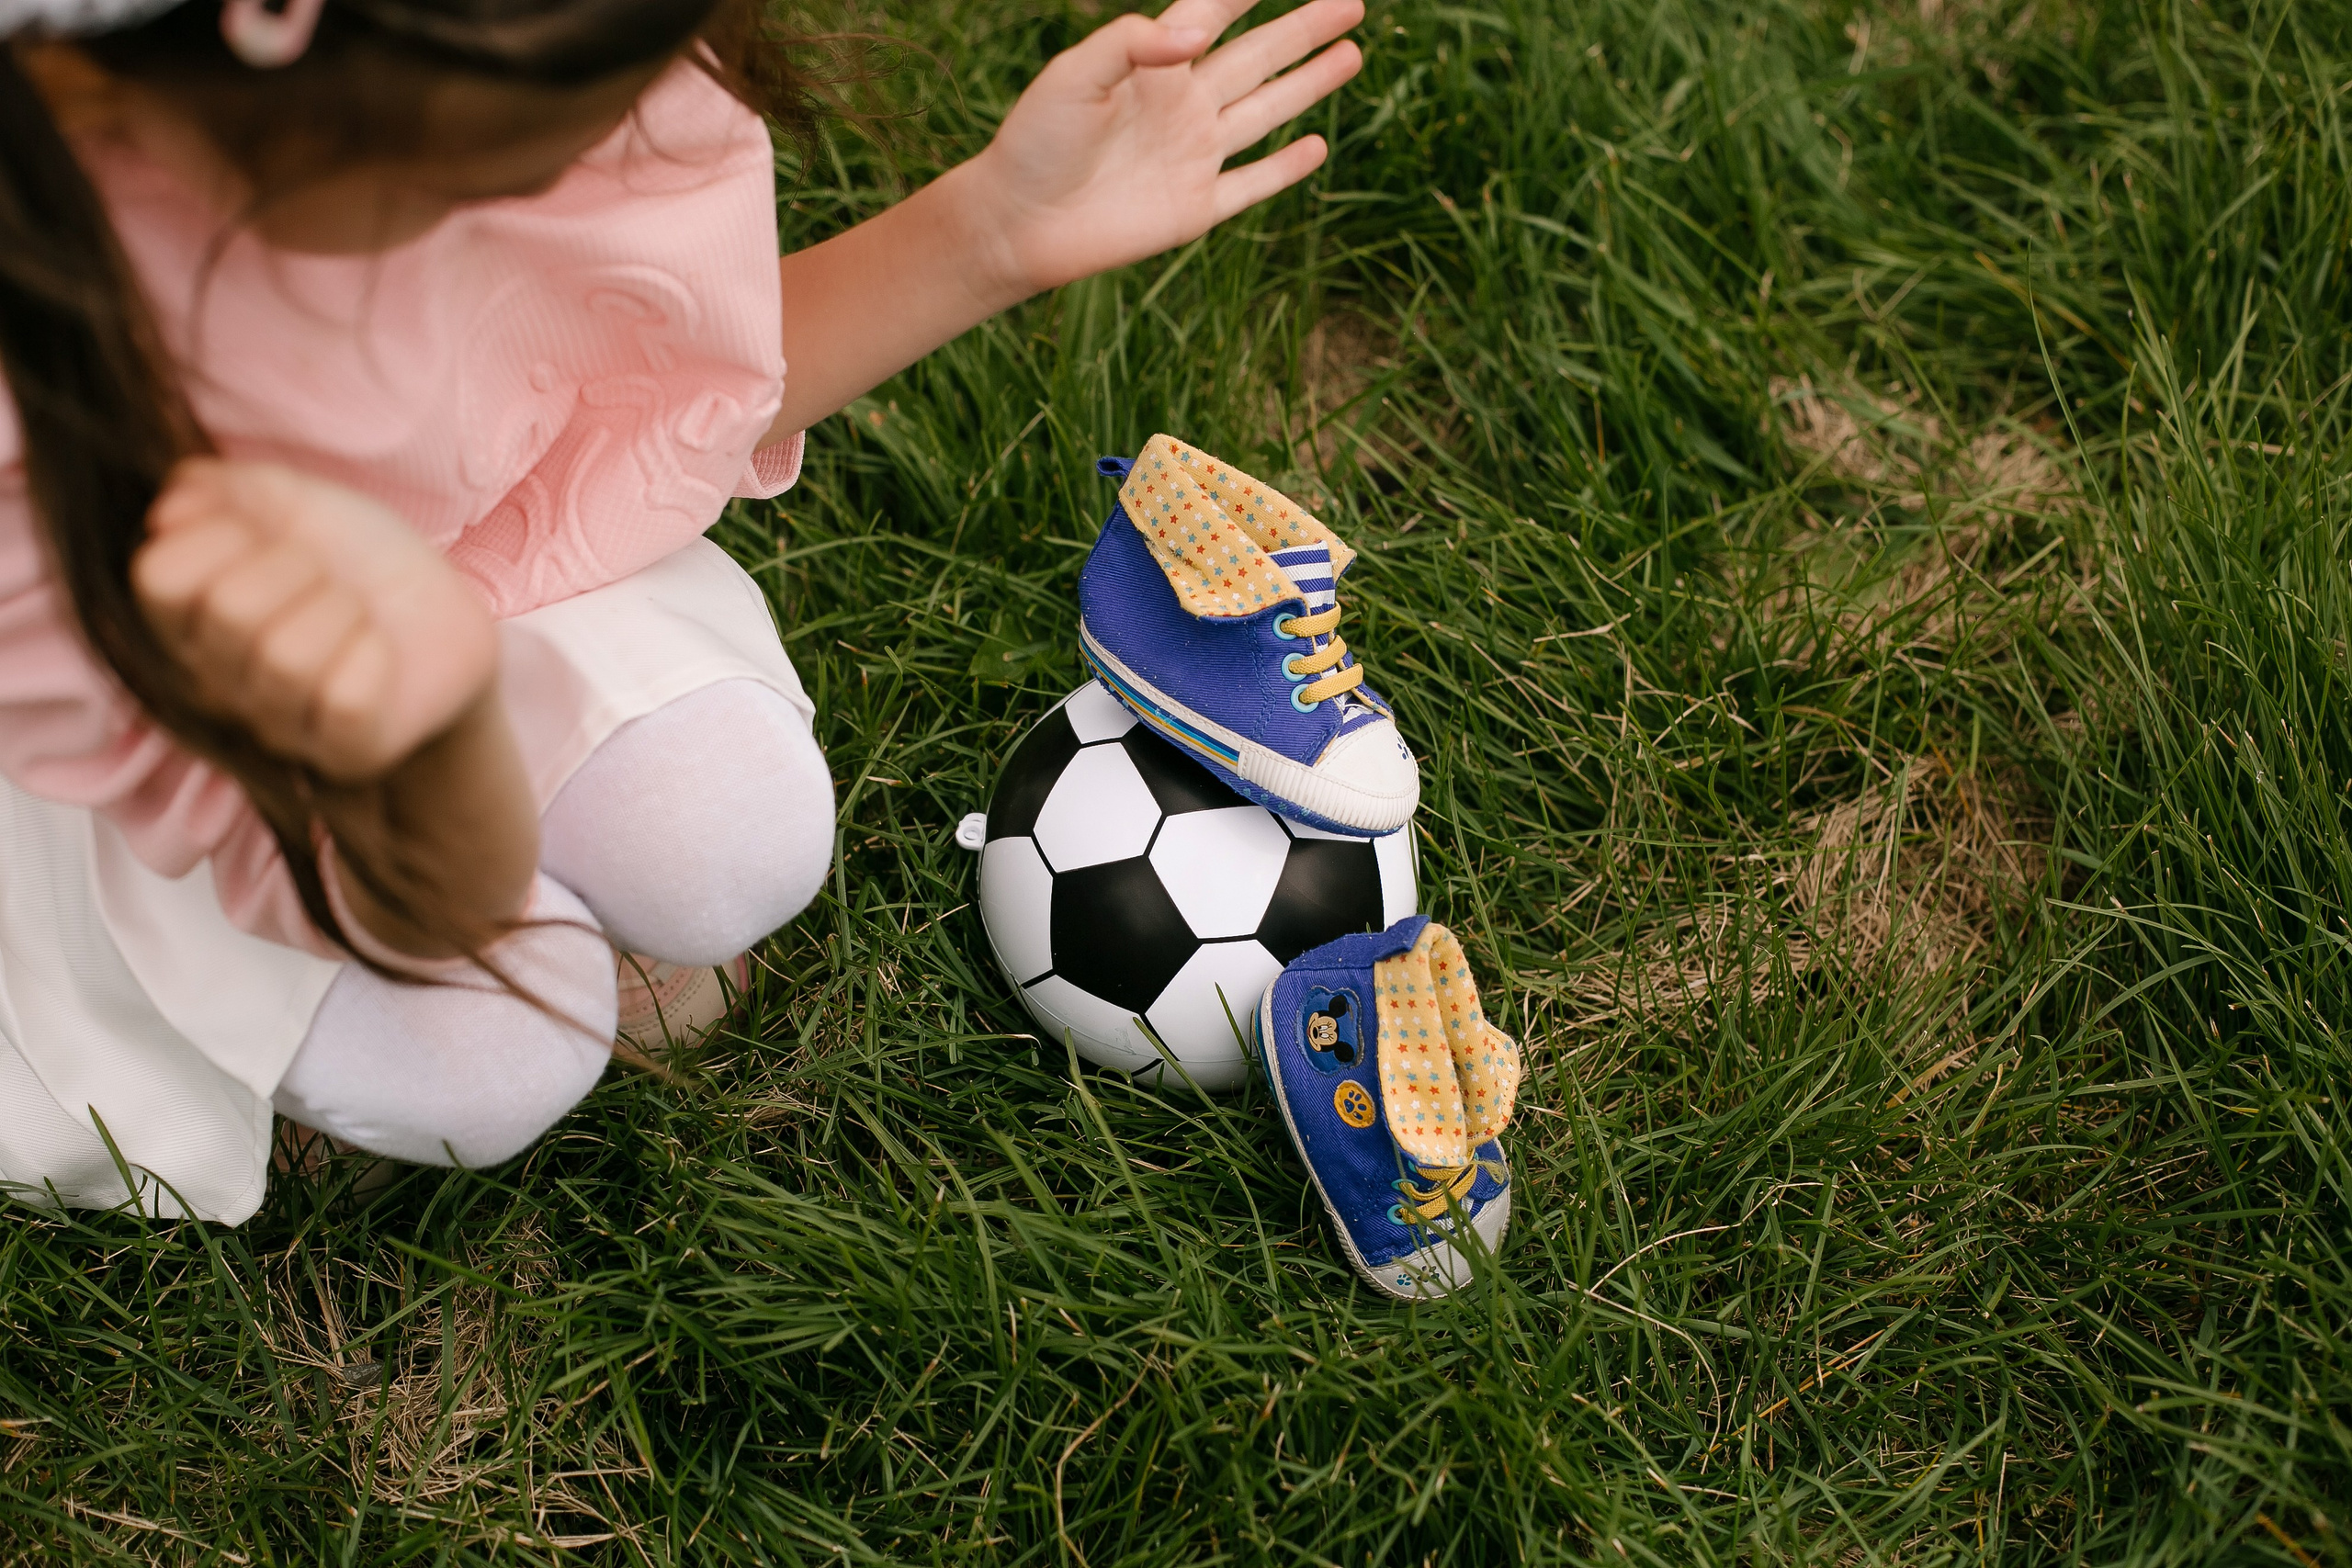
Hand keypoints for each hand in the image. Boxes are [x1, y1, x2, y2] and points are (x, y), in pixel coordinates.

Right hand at [133, 458, 498, 784]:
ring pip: (287, 659)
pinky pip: (345, 701)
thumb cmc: (352, 559)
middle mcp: (214, 681)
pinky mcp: (344, 752)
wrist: (440, 615)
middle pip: (231, 610)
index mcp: (186, 617)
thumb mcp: (291, 500)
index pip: (160, 575)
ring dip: (341, 612)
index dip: (219, 532)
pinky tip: (380, 652)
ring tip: (356, 611)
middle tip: (324, 572)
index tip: (261, 528)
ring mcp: (275, 726)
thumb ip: (222, 490)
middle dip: (296, 565)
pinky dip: (375, 658)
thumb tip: (174, 505)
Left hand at [967, 0, 1364, 296]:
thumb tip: (1199, 33)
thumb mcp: (1072, 75)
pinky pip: (1252, 183)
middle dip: (1304, 29)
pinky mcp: (1197, 206)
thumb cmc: (1034, 142)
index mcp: (1153, 67)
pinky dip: (1286, 168)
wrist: (1019, 223)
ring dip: (1310, 84)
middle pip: (1259, 57)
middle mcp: (1182, 106)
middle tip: (1349, 1)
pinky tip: (1316, 145)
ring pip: (1268, 111)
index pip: (1212, 13)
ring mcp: (1194, 156)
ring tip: (1352, 53)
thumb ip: (1130, 41)